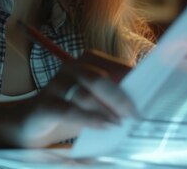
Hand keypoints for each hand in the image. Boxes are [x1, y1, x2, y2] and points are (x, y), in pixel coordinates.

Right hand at [10, 50, 135, 146]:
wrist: (35, 122)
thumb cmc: (75, 109)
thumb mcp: (98, 100)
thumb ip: (117, 97)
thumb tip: (145, 104)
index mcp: (90, 60)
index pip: (117, 67)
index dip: (135, 82)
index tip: (152, 96)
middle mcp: (72, 67)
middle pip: (100, 79)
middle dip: (121, 98)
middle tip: (135, 114)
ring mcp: (57, 84)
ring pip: (85, 94)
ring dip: (106, 110)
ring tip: (120, 123)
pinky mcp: (45, 104)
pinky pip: (68, 110)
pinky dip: (88, 119)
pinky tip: (103, 126)